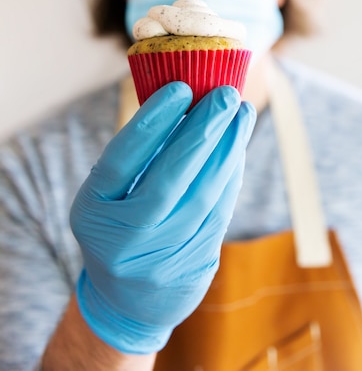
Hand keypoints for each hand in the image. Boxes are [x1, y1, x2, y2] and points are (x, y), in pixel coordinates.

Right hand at [70, 82, 255, 354]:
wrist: (127, 300)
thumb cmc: (118, 227)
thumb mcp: (109, 195)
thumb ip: (138, 156)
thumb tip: (185, 101)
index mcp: (93, 212)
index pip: (122, 159)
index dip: (153, 121)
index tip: (181, 87)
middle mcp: (124, 240)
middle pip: (170, 178)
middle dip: (203, 131)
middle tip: (227, 94)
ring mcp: (160, 259)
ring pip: (204, 195)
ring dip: (228, 149)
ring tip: (242, 115)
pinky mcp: (194, 267)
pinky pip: (220, 212)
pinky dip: (231, 175)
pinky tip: (238, 148)